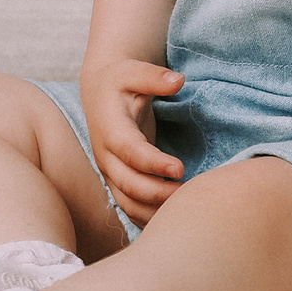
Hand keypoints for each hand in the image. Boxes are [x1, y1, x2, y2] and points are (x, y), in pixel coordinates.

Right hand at [80, 57, 185, 225]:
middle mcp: (106, 155)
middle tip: (191, 194)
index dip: (153, 163)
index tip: (180, 168)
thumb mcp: (134, 71)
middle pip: (129, 183)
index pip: (130, 152)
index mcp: (111, 129)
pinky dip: (148, 216)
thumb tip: (177, 81)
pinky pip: (130, 206)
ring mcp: (110, 171)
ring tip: (186, 208)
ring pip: (128, 201)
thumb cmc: (121, 80)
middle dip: (158, 193)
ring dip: (154, 210)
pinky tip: (173, 219)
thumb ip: (154, 77)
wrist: (100, 92)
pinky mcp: (118, 179)